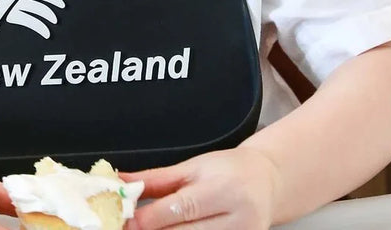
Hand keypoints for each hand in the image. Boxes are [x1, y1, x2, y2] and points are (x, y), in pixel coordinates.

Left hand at [123, 147, 281, 229]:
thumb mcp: (192, 166)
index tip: (126, 219)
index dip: (152, 217)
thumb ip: (157, 178)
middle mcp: (239, 219)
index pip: (183, 208)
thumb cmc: (227, 170)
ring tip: (146, 229)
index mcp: (224, 189)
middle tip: (128, 227)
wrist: (267, 182)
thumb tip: (122, 181)